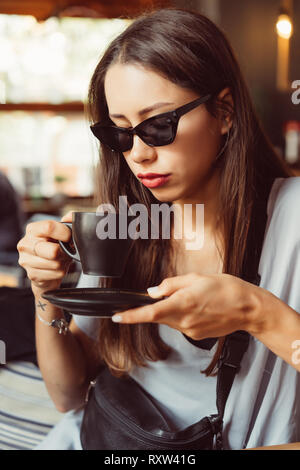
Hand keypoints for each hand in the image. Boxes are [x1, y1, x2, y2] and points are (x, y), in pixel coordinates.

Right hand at [17, 211, 73, 293]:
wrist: (46, 268)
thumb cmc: (55, 246)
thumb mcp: (62, 232)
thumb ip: (69, 220)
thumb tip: (70, 217)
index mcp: (32, 230)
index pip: (49, 227)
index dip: (65, 233)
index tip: (69, 237)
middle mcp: (25, 244)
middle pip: (53, 251)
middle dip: (64, 252)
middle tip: (65, 251)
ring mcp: (26, 261)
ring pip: (56, 264)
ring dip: (63, 262)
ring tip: (60, 259)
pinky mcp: (32, 275)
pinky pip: (55, 274)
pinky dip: (61, 272)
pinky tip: (57, 268)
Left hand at [111, 272, 260, 338]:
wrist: (248, 308)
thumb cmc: (226, 288)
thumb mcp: (197, 278)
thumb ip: (171, 285)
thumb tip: (153, 291)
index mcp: (182, 303)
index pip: (149, 313)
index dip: (130, 316)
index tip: (116, 317)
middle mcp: (184, 321)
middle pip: (158, 316)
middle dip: (156, 307)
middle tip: (171, 295)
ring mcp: (191, 331)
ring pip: (170, 320)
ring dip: (172, 310)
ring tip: (194, 298)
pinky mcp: (197, 336)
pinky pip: (182, 325)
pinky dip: (183, 315)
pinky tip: (200, 308)